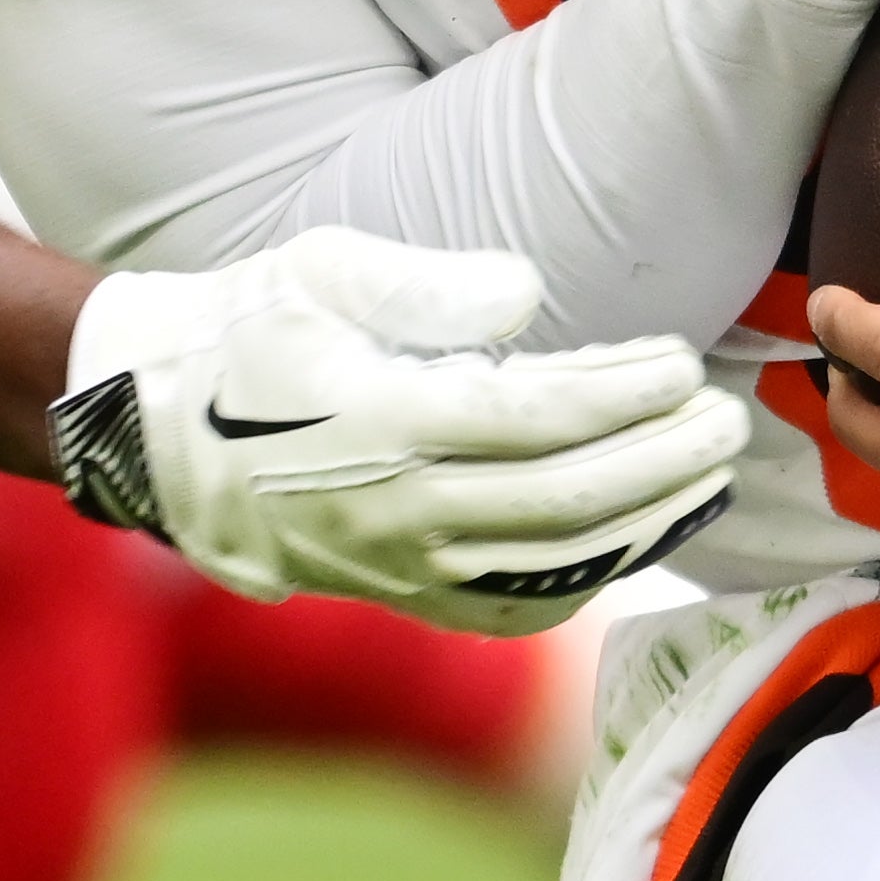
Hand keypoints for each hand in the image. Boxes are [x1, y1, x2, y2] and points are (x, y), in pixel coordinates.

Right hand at [57, 230, 747, 633]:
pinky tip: (638, 536)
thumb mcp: (321, 272)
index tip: (681, 362)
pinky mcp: (401, 595)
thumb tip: (529, 296)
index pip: (540, 421)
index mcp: (380, 422)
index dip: (625, 395)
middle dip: (662, 461)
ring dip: (647, 522)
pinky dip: (591, 578)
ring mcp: (400, 565)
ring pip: (556, 564)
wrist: (154, 429)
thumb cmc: (246, 330)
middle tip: (725, 419)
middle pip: (567, 499)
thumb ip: (430, 286)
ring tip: (707, 475)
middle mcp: (396, 509)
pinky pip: (518, 608)